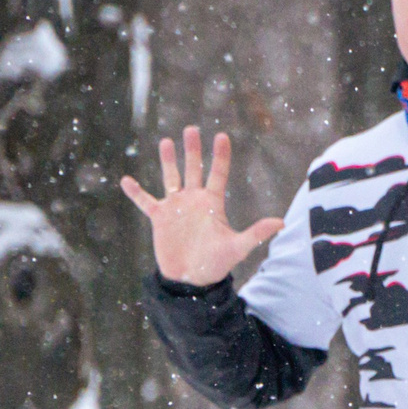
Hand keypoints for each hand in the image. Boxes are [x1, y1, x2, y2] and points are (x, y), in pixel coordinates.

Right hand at [120, 128, 282, 287]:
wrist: (192, 280)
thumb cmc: (216, 264)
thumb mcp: (237, 247)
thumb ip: (256, 233)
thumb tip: (281, 223)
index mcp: (212, 203)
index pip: (218, 174)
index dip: (220, 155)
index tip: (222, 136)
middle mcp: (194, 200)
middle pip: (194, 168)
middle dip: (193, 149)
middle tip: (192, 129)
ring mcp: (176, 207)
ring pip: (171, 177)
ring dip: (168, 160)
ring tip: (167, 141)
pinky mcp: (159, 218)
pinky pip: (145, 201)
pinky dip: (135, 192)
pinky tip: (126, 180)